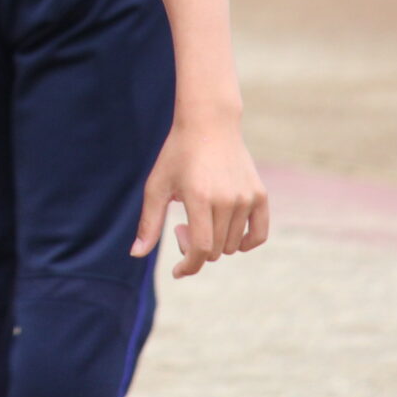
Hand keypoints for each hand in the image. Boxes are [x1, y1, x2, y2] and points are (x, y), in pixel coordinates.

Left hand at [133, 113, 269, 277]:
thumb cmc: (177, 155)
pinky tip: (230, 239)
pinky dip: (245, 244)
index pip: (201, 249)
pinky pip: (259, 235)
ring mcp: (246, 198)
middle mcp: (227, 200)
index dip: (189, 266)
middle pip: (216, 250)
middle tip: (181, 227)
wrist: (209, 124)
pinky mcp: (260, 195)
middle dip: (196, 249)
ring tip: (199, 219)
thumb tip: (136, 255)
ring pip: (233, 245)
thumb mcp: (156, 186)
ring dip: (215, 243)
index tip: (178, 271)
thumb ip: (148, 223)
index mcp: (199, 198)